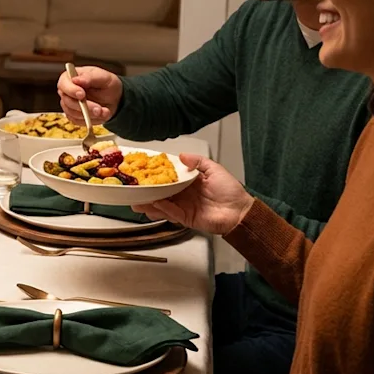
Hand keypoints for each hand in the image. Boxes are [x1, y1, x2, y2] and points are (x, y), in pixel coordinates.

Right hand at [57, 66, 122, 124]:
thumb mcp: (103, 77)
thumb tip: (76, 80)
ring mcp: (69, 105)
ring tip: (104, 111)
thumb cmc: (106, 84)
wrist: (114, 98)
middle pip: (67, 101)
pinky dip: (91, 120)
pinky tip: (102, 115)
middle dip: (84, 107)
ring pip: (73, 113)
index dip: (71, 90)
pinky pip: (78, 121)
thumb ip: (90, 77)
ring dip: (89, 115)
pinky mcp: (73, 116)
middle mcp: (66, 92)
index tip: (82, 94)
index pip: (63, 84)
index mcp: (69, 78)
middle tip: (98, 109)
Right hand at [131, 154, 255, 234]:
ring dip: (148, 202)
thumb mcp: (215, 170)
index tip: (145, 170)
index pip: (169, 178)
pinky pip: (170, 213)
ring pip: (161, 204)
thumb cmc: (231, 192)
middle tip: (134, 187)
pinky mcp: (185, 218)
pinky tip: (153, 204)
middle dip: (147, 191)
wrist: (240, 212)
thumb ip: (198, 161)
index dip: (157, 174)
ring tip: (136, 200)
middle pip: (160, 192)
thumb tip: (182, 155)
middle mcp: (183, 195)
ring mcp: (183, 207)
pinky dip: (161, 209)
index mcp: (189, 183)